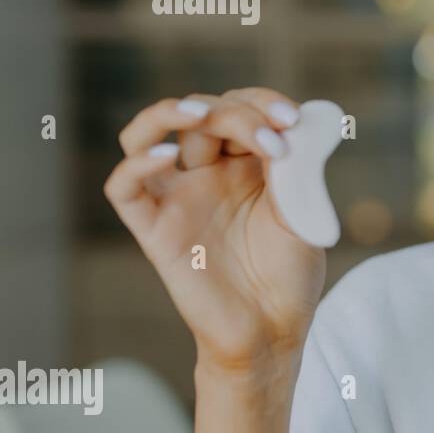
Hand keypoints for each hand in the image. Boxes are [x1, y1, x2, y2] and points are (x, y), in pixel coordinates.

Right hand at [104, 88, 325, 372]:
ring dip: (170, 112)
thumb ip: (298, 166)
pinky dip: (136, 163)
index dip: (262, 102)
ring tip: (200, 113)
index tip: (293, 119)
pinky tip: (167, 155)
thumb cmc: (291, 273)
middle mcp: (209, 173)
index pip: (240, 107)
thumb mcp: (304, 209)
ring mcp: (179, 198)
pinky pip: (123, 188)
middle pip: (203, 115)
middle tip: (276, 141)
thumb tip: (309, 120)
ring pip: (145, 134)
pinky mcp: (154, 229)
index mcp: (248, 164)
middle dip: (239, 115)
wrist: (273, 330)